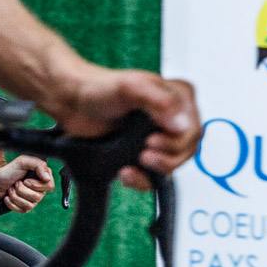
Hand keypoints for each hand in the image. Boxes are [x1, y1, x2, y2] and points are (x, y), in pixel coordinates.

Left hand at [0, 155, 55, 212]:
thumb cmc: (9, 169)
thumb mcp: (23, 161)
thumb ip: (38, 165)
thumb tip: (47, 178)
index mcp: (42, 178)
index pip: (50, 187)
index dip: (37, 185)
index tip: (25, 180)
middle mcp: (39, 190)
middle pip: (37, 197)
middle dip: (22, 190)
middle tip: (16, 182)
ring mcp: (32, 200)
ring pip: (29, 205)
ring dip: (15, 196)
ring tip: (10, 188)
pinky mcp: (23, 207)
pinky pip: (22, 210)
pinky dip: (11, 203)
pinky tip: (7, 197)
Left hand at [53, 69, 200, 189]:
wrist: (73, 103)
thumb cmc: (99, 89)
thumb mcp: (131, 87)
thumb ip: (160, 101)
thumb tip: (182, 125)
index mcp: (178, 96)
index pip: (194, 128)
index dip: (178, 140)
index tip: (153, 139)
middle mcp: (172, 117)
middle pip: (187, 149)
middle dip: (168, 156)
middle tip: (144, 152)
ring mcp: (159, 137)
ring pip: (174, 165)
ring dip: (156, 168)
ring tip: (136, 160)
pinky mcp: (144, 154)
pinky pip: (153, 178)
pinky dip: (141, 180)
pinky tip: (125, 171)